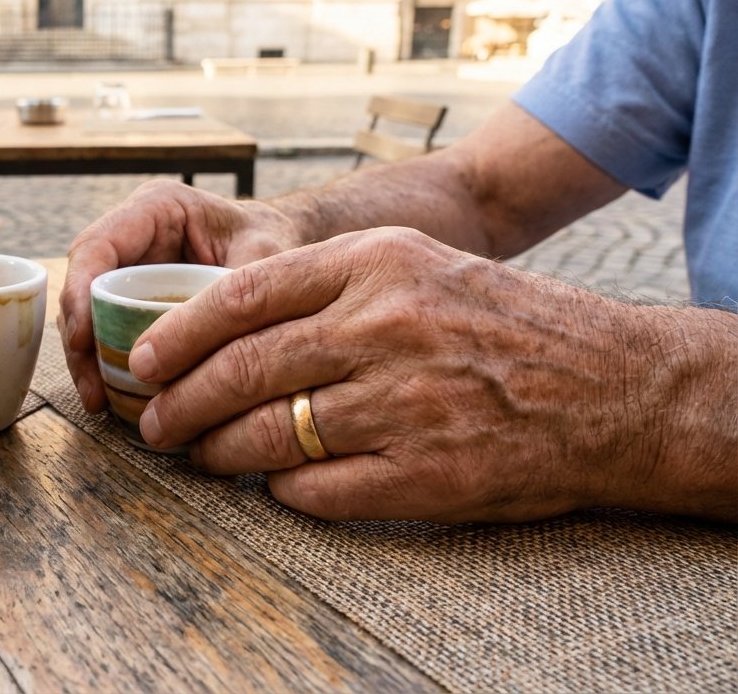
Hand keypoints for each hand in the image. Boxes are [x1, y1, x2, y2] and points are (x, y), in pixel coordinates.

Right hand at [60, 179, 298, 411]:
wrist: (281, 247)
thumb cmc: (271, 240)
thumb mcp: (264, 255)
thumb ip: (241, 287)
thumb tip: (215, 341)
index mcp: (155, 208)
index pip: (98, 245)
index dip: (79, 291)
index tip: (83, 338)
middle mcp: (132, 236)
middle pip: (83, 285)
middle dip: (79, 338)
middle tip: (91, 385)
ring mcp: (128, 269)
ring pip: (88, 313)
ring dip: (87, 358)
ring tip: (98, 400)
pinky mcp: (132, 299)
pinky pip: (106, 330)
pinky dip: (105, 364)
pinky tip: (111, 398)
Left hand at [129, 227, 675, 522]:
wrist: (611, 386)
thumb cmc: (502, 322)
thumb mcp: (419, 264)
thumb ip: (328, 281)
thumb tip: (222, 324)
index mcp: (376, 263)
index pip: (242, 296)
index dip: (178, 334)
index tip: (144, 360)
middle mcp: (384, 326)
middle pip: (243, 370)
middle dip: (181, 402)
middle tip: (155, 424)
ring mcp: (404, 403)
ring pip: (268, 435)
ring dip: (219, 452)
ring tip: (200, 456)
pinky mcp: (425, 474)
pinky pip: (317, 489)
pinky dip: (282, 491)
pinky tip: (276, 485)